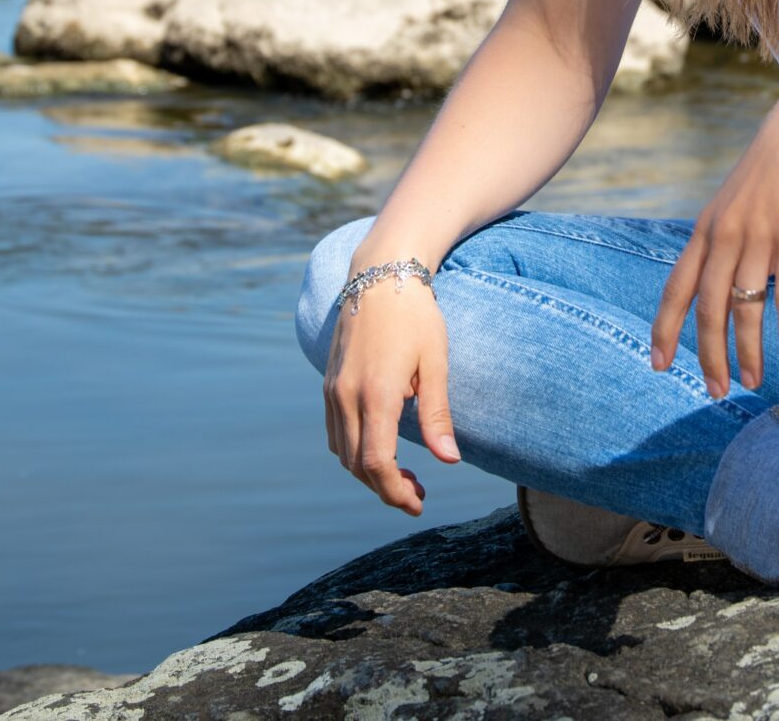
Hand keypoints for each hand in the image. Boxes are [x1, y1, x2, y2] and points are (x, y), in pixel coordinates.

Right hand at [323, 271, 461, 515]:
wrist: (380, 275)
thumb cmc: (415, 316)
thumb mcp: (436, 363)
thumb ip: (437, 414)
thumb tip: (450, 461)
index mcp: (375, 394)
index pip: (376, 464)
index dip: (396, 493)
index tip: (419, 503)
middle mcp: (346, 396)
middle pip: (357, 466)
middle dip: (386, 488)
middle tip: (418, 493)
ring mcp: (332, 390)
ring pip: (342, 452)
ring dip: (369, 473)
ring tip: (403, 475)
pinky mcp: (328, 383)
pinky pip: (335, 432)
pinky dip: (354, 452)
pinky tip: (379, 448)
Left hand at [651, 69, 778, 398]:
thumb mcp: (739, 198)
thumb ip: (727, 233)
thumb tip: (720, 270)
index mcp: (708, 228)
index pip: (676, 287)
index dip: (665, 328)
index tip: (659, 364)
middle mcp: (726, 235)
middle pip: (707, 307)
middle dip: (707, 354)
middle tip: (715, 391)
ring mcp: (759, 236)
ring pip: (744, 307)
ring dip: (747, 351)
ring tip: (751, 382)